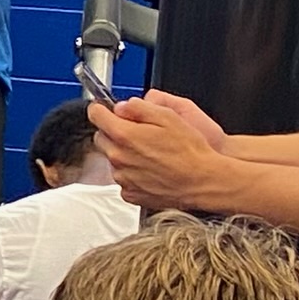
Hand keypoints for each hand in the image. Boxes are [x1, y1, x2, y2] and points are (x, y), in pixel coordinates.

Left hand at [89, 89, 231, 211]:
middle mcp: (119, 157)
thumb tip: (122, 106)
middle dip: (114, 131)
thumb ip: (139, 107)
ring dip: (124, 153)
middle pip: (102, 137)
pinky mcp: (130, 193)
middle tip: (137, 132)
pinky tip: (150, 169)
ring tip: (150, 153)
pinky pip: (123, 178)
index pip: (96, 115)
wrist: (202, 182)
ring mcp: (123, 177)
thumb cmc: (190, 151)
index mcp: (125, 135)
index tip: (105, 109)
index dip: (101, 109)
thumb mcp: (168, 116)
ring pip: (112, 158)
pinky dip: (131, 172)